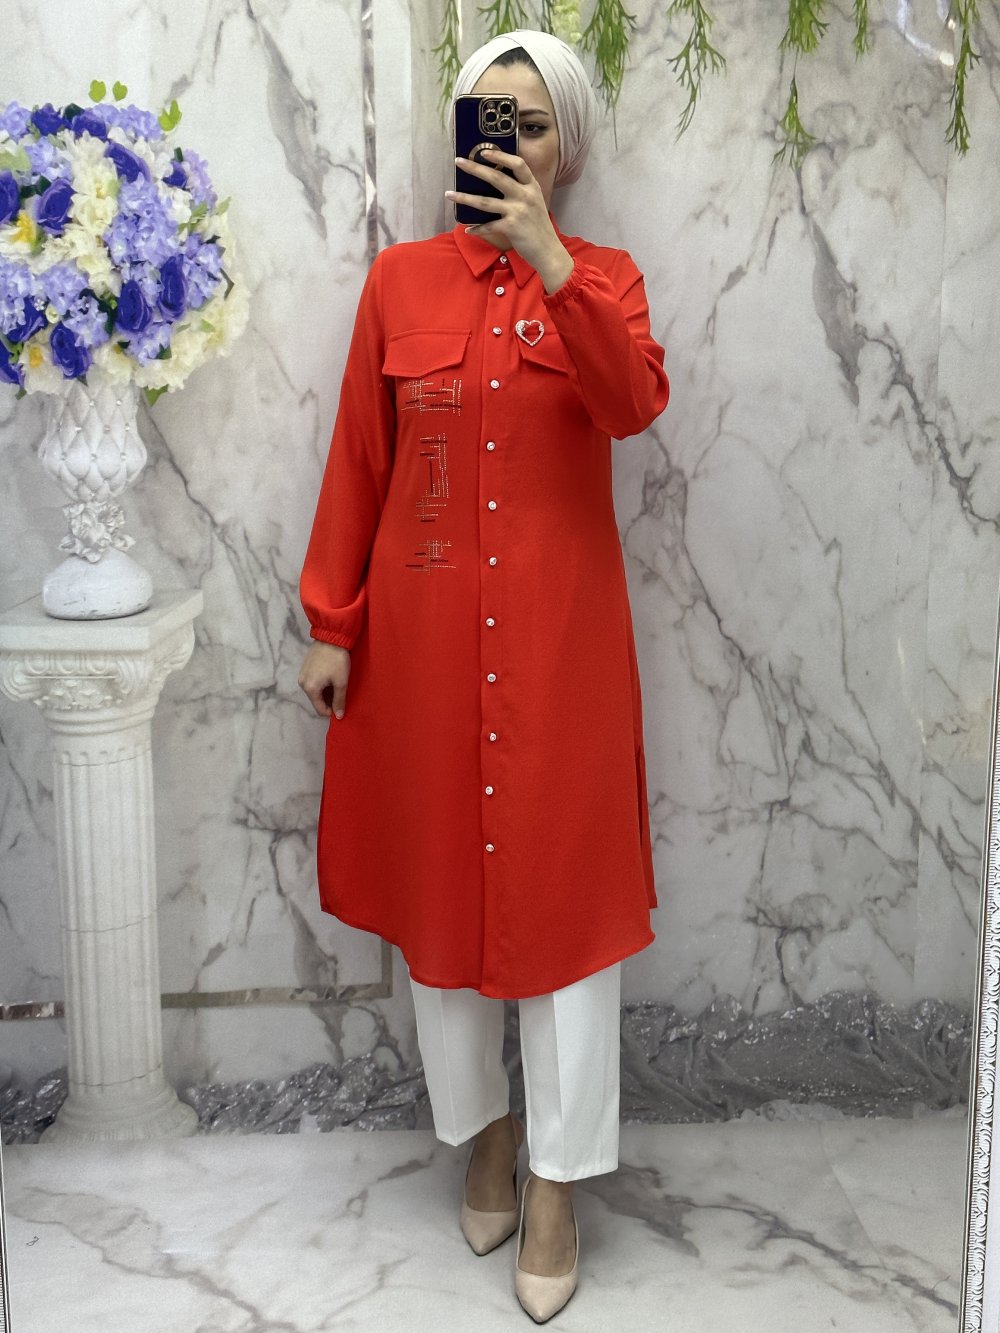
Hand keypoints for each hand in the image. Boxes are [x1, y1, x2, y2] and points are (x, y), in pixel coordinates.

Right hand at [298, 641, 350, 718]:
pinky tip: (331, 677)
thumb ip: (339, 700)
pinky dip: (322, 684)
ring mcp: (302, 674)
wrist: (331, 636)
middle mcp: (302, 683)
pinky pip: (313, 682)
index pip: (320, 709)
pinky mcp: (304, 667)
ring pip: (315, 691)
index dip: (332, 712)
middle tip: (342, 695)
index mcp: (310, 689)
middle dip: (329, 701)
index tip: (342, 707)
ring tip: (337, 685)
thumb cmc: (337, 660)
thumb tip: (339, 716)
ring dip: (326, 692)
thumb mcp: (341, 682)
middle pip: (316, 700)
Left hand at [445, 149, 573, 293]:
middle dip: (474, 168)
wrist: (548, 251)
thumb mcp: (535, 203)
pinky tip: (467, 229)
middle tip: (458, 161)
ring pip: (485, 202)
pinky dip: (476, 229)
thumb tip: (496, 180)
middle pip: (496, 177)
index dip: (500, 155)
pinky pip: (487, 226)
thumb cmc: (538, 227)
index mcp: (531, 187)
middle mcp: (525, 196)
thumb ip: (521, 191)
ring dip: (464, 198)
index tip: (484, 151)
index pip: (518, 164)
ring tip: (449, 194)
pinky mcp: (511, 228)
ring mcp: (517, 211)